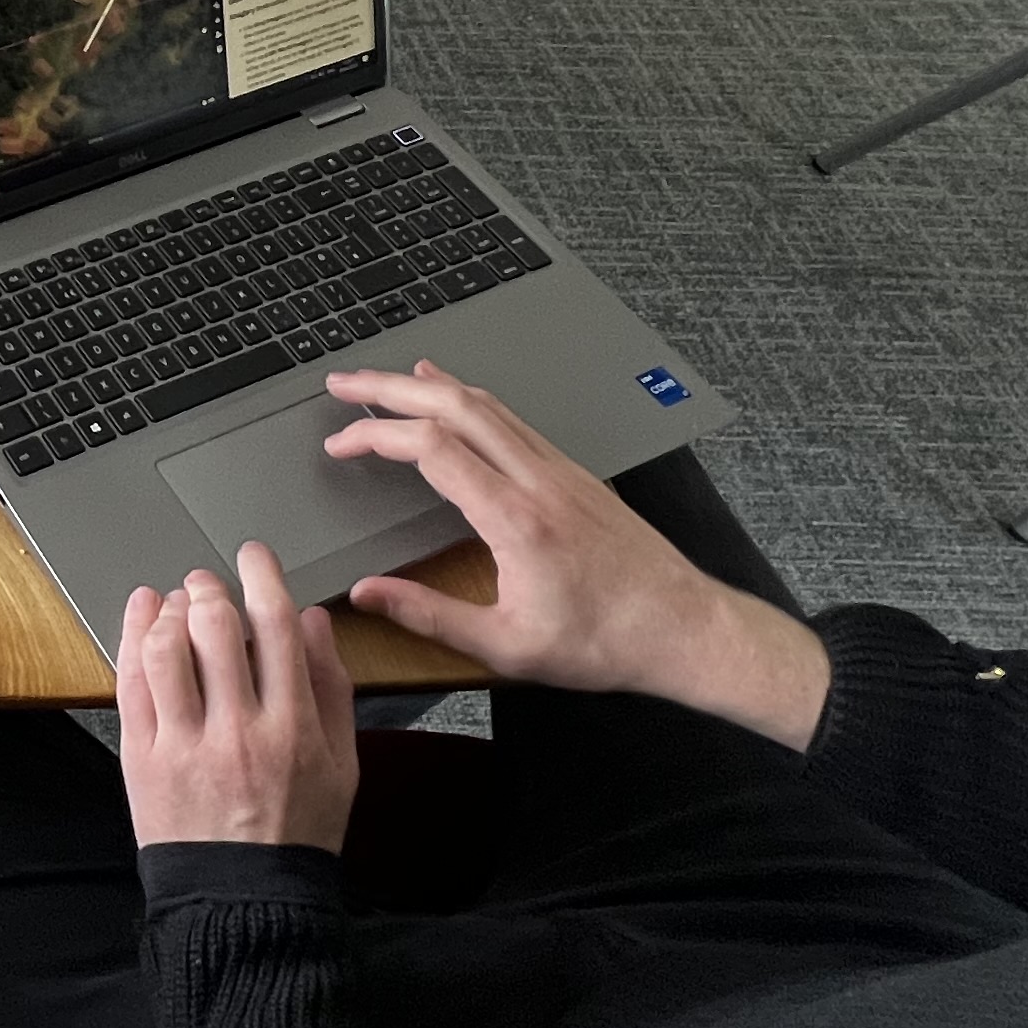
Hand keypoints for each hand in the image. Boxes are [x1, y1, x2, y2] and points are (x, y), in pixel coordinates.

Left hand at [114, 545, 356, 851]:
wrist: (244, 902)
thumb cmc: (298, 833)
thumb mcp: (342, 764)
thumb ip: (331, 687)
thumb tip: (313, 620)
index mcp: (293, 729)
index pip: (275, 627)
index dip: (262, 577)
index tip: (253, 556)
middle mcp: (238, 732)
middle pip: (215, 628)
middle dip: (208, 587)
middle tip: (206, 579)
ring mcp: (185, 746)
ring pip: (166, 649)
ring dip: (169, 611)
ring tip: (176, 602)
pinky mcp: (143, 760)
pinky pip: (131, 684)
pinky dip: (132, 639)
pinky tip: (141, 616)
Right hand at [322, 364, 832, 749]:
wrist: (687, 629)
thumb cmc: (605, 643)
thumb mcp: (506, 647)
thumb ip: (428, 616)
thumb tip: (367, 595)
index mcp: (514, 518)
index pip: (430, 448)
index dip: (375, 435)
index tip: (340, 444)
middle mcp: (538, 479)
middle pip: (454, 406)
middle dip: (390, 387)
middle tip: (344, 385)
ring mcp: (562, 470)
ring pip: (488, 405)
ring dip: (432, 386)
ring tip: (391, 380)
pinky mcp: (578, 475)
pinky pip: (515, 420)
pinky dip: (473, 403)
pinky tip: (461, 406)